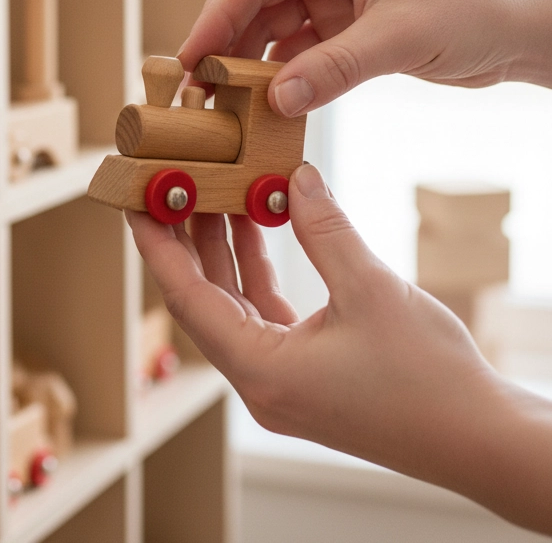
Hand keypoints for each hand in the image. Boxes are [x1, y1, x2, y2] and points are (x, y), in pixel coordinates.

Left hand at [128, 163, 551, 533]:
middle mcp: (259, 379)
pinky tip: (259, 223)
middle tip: (169, 184)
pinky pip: (263, 311)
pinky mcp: (304, 371)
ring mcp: (280, 378)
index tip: (133, 202)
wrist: (483, 441)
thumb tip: (296, 176)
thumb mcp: (371, 290)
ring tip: (214, 189)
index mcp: (261, 371)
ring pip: (233, 301)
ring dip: (224, 247)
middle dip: (184, 239)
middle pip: (203, 297)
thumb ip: (324, 229)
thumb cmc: (431, 380)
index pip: (187, 298)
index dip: (156, 247)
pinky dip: (257, 267)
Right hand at [177, 0, 551, 115]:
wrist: (521, 32)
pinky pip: (295, 55)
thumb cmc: (474, 10)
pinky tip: (262, 107)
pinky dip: (278, 80)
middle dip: (224, 46)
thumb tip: (275, 102)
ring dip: (248, 67)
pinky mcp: (340, 29)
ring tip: (222, 105)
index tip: (191, 57)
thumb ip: (334, 68)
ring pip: (268, 33)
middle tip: (196, 89)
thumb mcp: (401, 37)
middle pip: (253, 4)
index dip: (216, 15)